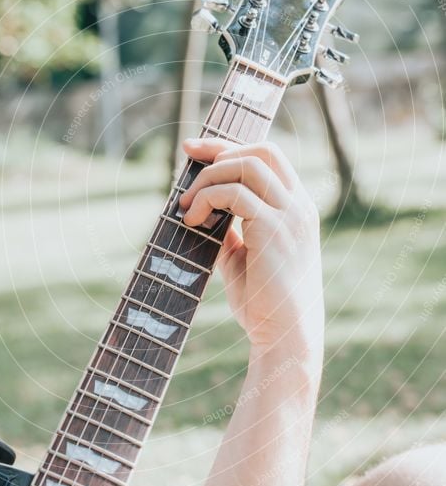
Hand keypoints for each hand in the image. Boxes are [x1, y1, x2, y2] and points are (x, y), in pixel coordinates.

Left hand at [179, 138, 323, 362]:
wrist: (285, 338)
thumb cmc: (263, 304)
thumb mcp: (243, 257)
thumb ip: (230, 230)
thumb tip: (203, 208)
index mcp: (297, 209)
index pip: (268, 157)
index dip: (228, 146)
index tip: (194, 150)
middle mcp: (299, 206)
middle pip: (263, 150)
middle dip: (219, 149)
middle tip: (186, 162)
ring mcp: (291, 216)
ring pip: (247, 165)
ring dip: (208, 178)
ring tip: (187, 206)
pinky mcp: (274, 230)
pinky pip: (234, 194)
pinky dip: (207, 199)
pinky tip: (192, 221)